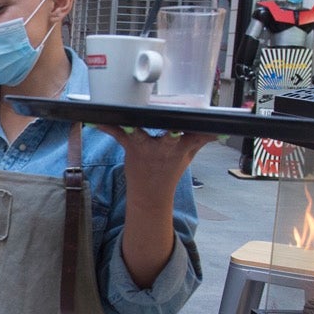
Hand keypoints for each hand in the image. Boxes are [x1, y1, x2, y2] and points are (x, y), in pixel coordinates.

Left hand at [95, 125, 215, 193]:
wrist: (150, 195)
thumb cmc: (170, 171)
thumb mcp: (188, 156)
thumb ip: (200, 139)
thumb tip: (218, 129)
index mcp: (183, 148)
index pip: (198, 136)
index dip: (204, 130)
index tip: (211, 124)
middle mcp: (166, 147)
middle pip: (171, 135)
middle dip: (173, 130)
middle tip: (174, 125)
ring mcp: (147, 148)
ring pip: (142, 134)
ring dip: (136, 127)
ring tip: (129, 118)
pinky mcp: (131, 148)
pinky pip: (118, 134)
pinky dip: (107, 127)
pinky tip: (96, 120)